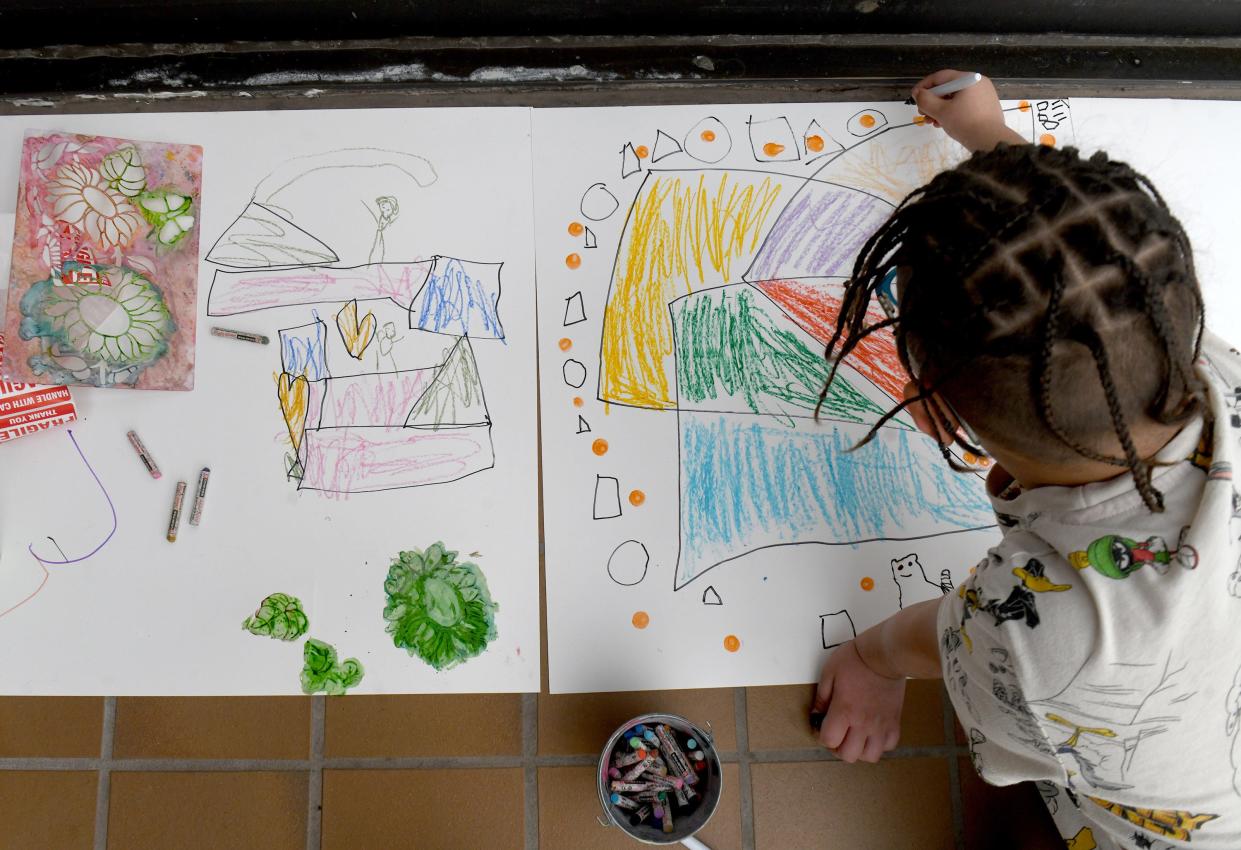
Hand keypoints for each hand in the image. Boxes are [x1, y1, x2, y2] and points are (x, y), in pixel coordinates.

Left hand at [811, 640, 905, 762]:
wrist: (885, 655)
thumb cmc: (855, 660)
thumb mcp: (829, 673)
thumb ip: (821, 698)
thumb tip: (815, 716)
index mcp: (844, 711)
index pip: (829, 741)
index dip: (821, 737)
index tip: (822, 726)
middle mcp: (863, 723)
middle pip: (848, 755)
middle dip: (838, 748)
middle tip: (837, 734)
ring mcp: (881, 725)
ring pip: (871, 756)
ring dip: (860, 751)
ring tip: (855, 737)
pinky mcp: (895, 722)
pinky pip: (889, 745)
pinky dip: (880, 744)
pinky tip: (873, 732)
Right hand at [912, 70, 1021, 151]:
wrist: (990, 141)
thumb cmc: (965, 123)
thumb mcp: (941, 111)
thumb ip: (925, 100)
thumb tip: (918, 93)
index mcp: (968, 79)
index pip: (941, 77)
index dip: (924, 86)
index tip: (914, 97)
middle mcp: (978, 83)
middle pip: (948, 88)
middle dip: (932, 101)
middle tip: (923, 114)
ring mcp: (984, 94)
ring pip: (955, 98)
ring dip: (940, 109)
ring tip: (932, 122)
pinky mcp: (986, 106)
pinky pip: (965, 104)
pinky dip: (953, 112)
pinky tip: (945, 123)